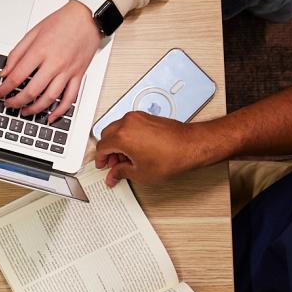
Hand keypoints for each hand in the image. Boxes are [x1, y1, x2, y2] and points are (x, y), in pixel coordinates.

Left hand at [0, 2, 99, 120]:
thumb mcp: (33, 32)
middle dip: (16, 102)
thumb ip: (17, 53)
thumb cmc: (62, 21)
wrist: (88, 17)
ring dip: (34, 109)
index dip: (3, 89)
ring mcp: (67, 71)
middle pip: (31, 92)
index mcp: (40, 51)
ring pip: (49, 98)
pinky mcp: (78, 75)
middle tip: (8, 104)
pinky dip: (60, 111)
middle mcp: (54, 63)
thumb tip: (4, 72)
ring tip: (25, 112)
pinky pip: (70, 98)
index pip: (17, 77)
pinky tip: (51, 117)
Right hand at [95, 112, 221, 187]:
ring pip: (117, 128)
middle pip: (107, 135)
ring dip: (117, 142)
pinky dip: (127, 135)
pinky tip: (134, 149)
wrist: (191, 146)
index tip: (103, 165)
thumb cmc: (171, 157)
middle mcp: (128, 123)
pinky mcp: (147, 117)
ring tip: (125, 158)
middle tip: (113, 163)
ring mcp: (138, 118)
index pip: (101, 147)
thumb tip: (115, 174)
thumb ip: (122, 173)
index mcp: (122, 136)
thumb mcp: (141, 173)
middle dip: (108, 150)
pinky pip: (129, 125)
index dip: (100, 159)